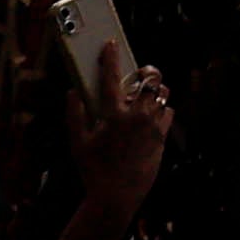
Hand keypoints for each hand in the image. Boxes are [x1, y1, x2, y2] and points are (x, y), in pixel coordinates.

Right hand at [73, 58, 174, 211]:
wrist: (117, 195)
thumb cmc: (93, 170)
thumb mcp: (77, 143)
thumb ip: (74, 115)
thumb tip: (72, 93)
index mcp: (112, 115)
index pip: (111, 77)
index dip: (110, 57)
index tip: (110, 44)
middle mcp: (135, 117)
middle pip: (150, 79)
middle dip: (146, 71)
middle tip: (140, 73)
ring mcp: (151, 126)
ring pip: (162, 94)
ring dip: (154, 91)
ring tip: (145, 95)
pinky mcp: (162, 137)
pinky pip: (168, 112)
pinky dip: (161, 109)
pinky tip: (151, 115)